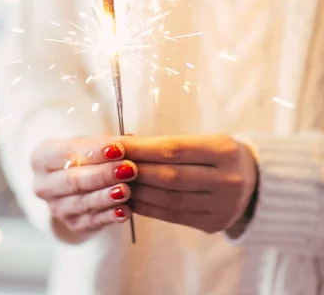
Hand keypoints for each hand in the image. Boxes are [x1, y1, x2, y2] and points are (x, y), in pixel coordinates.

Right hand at [31, 138, 137, 234]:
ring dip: (106, 197)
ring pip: (83, 203)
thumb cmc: (84, 155)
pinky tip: (125, 210)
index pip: (68, 152)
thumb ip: (104, 142)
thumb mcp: (89, 142)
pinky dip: (109, 216)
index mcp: (42, 157)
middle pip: (74, 180)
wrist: (78, 179)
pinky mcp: (71, 224)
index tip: (118, 148)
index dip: (94, 151)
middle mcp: (43, 185)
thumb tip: (127, 141)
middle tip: (128, 169)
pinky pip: (92, 222)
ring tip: (127, 190)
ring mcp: (56, 207)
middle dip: (103, 175)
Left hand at [120, 134, 256, 233]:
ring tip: (115, 183)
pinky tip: (132, 200)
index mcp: (224, 150)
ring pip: (169, 199)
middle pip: (170, 176)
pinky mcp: (214, 224)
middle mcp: (227, 179)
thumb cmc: (219, 154)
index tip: (116, 145)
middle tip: (109, 165)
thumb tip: (124, 143)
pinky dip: (149, 208)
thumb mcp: (204, 140)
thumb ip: (168, 144)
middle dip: (135, 170)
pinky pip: (174, 216)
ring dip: (137, 191)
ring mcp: (222, 205)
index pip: (173, 149)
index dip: (141, 148)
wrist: (255, 182)